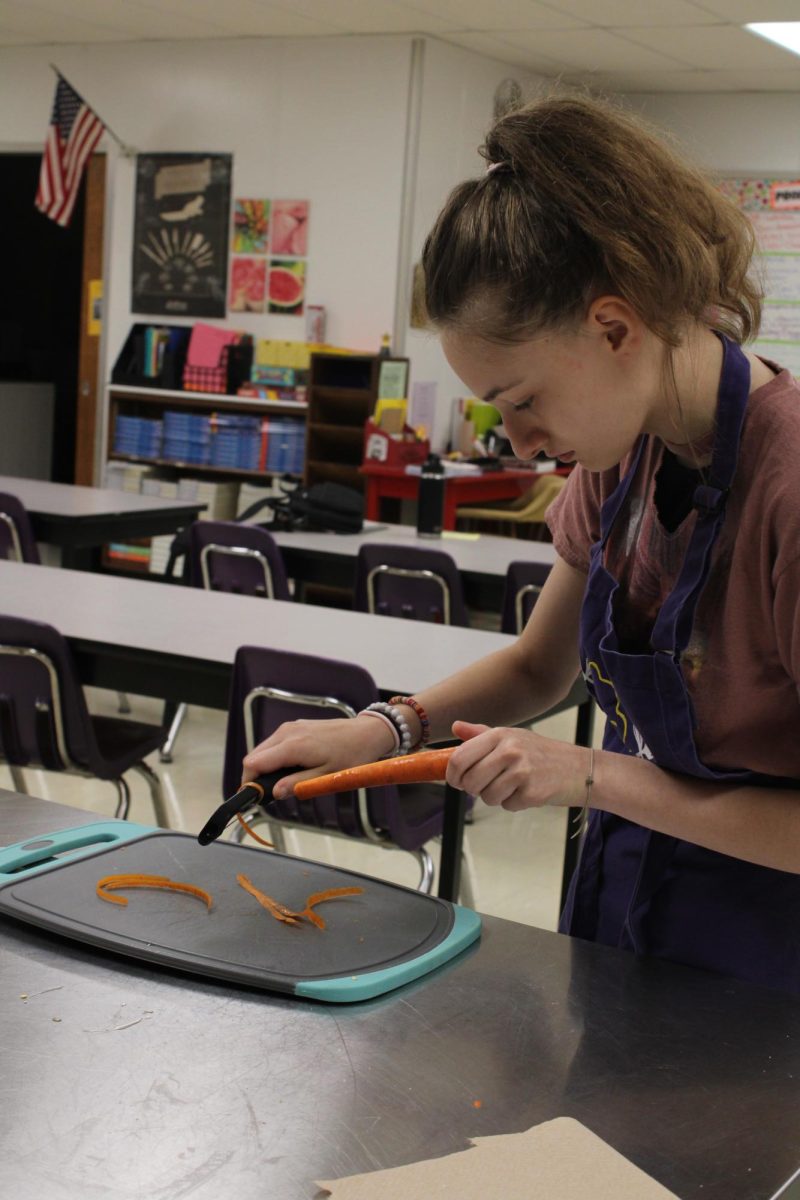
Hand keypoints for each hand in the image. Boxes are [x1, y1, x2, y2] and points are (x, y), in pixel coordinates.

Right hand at [242, 713, 394, 799]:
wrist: (367, 733)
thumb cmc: (351, 755)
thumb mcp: (325, 777)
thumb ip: (297, 784)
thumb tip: (275, 793)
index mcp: (293, 745)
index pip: (254, 763)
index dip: (249, 782)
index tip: (253, 798)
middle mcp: (287, 732)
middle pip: (254, 756)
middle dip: (256, 776)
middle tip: (269, 795)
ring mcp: (290, 727)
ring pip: (263, 749)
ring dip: (266, 767)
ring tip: (283, 783)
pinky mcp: (295, 726)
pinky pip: (275, 743)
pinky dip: (275, 757)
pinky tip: (290, 768)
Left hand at [446, 721, 588, 811]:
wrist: (580, 769)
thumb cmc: (542, 753)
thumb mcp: (512, 736)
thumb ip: (481, 734)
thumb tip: (455, 726)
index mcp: (500, 735)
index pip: (459, 758)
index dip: (452, 774)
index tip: (457, 781)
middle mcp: (509, 750)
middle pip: (470, 781)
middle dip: (474, 789)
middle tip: (487, 785)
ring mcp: (522, 771)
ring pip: (487, 797)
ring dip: (496, 797)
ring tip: (512, 786)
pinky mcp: (532, 792)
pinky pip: (507, 805)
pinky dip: (514, 803)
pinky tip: (527, 791)